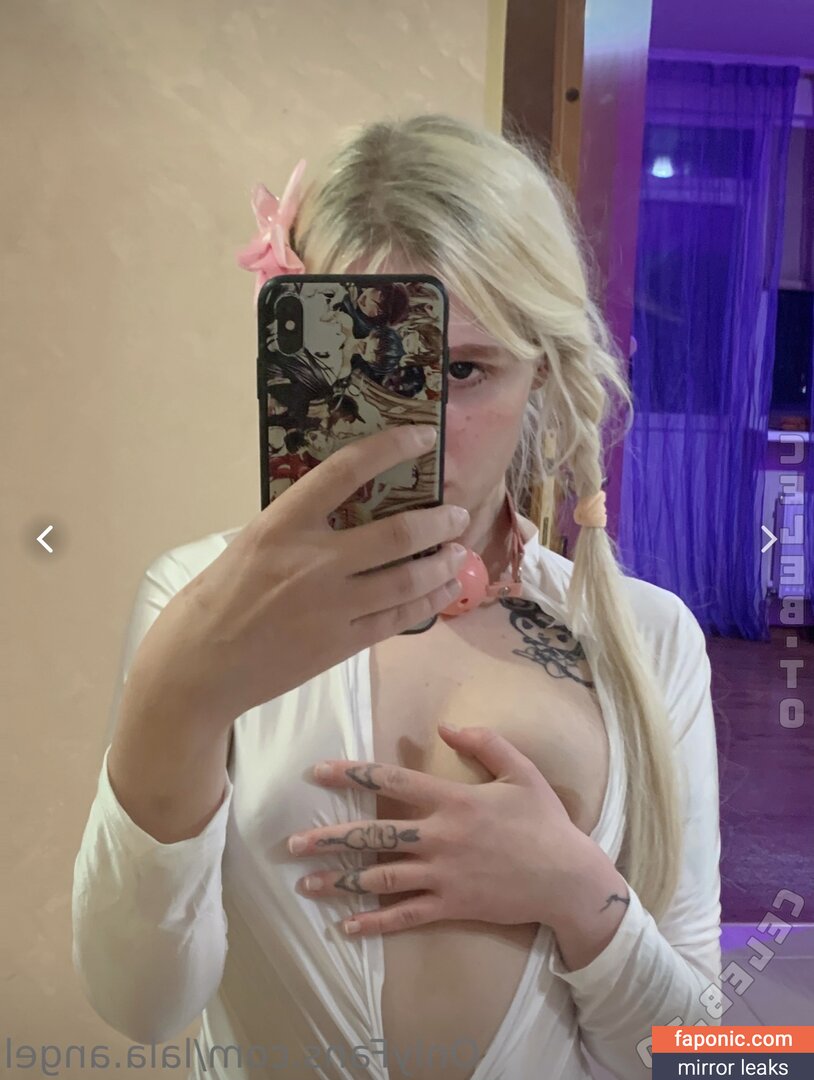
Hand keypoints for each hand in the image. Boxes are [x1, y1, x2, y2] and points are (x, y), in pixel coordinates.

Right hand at [125, 424, 469, 726]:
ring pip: (406, 580)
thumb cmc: (216, 599)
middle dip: (438, 522)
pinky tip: (444, 592)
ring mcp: (330, 606)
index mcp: (281, 525)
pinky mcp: (341, 644)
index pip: (345, 471)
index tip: (422, 436)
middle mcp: (312, 561)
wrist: (198, 668)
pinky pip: (397, 618)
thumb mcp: (249, 545)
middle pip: (396, 534)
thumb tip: (346, 511)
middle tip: (457, 514)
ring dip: (442, 564)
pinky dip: (428, 602)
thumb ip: (296, 527)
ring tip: (458, 553)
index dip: (390, 448)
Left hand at [288, 723, 597, 936]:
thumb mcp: (521, 771)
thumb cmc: (544, 821)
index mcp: (454, 800)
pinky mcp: (451, 905)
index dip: (352, 775)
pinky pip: (406, 916)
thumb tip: (445, 727)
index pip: (393, 783)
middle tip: (292, 843)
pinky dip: (374, 923)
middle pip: (375, 836)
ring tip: (306, 884)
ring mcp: (443, 875)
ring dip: (340, 882)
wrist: (567, 878)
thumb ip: (485, 743)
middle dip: (330, 839)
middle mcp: (440, 837)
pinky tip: (346, 927)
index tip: (317, 772)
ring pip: (381, 878)